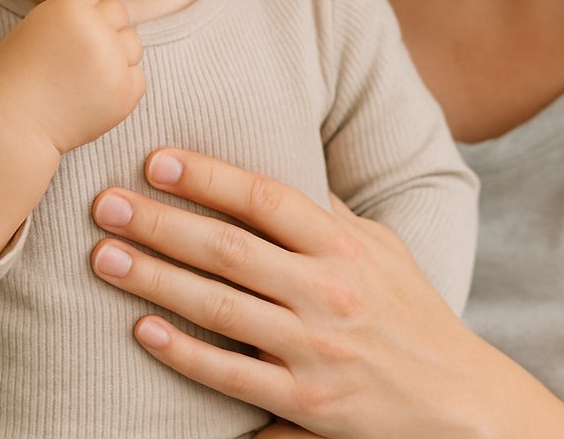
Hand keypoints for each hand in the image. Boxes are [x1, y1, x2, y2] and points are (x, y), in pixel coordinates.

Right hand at [0, 0, 144, 153]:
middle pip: (117, 12)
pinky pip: (136, 74)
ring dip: (113, 53)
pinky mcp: (128, 90)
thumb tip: (115, 21)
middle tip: (70, 55)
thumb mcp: (38, 27)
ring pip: (131, 41)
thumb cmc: (19, 73)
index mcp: (67, 8)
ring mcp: (114, 61)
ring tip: (79, 77)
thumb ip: (77, 15)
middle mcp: (96, 29)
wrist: (14, 124)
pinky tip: (91, 95)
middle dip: (101, 27)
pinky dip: (119, 82)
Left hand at [88, 150, 516, 438]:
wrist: (459, 401)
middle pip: (229, 249)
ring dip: (155, 279)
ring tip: (105, 256)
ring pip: (220, 308)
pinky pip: (232, 375)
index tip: (155, 160)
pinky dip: (184, 352)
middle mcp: (330, 292)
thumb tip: (274, 166)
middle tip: (104, 204)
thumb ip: (327, 213)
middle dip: (160, 223)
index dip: (208, 177)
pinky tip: (143, 330)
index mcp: (345, 247)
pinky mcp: (307, 403)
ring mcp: (316, 349)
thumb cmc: (411, 314)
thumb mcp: (381, 249)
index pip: (267, 199)